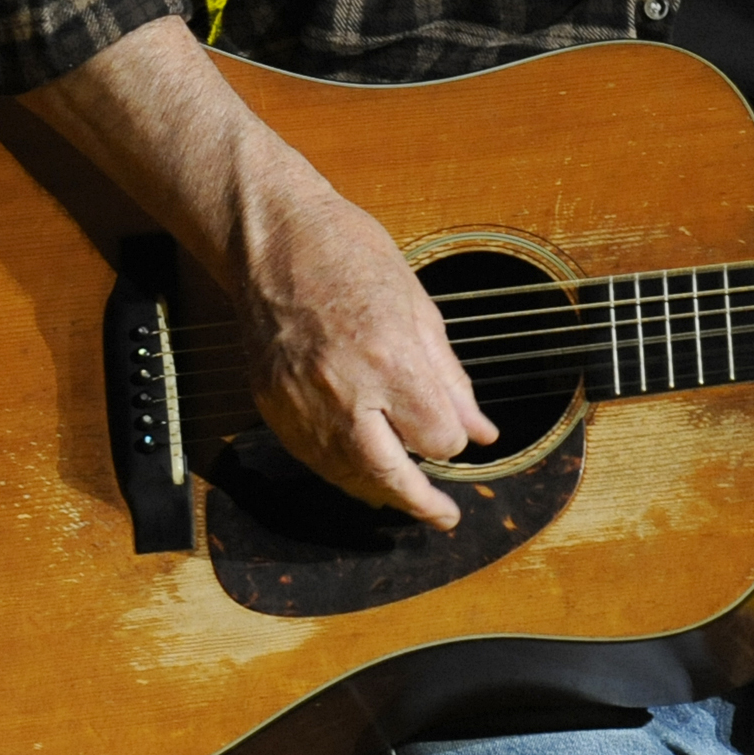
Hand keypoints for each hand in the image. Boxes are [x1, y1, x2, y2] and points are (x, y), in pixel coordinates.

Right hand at [226, 141, 497, 526]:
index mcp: (391, 360)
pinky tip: (364, 468)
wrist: (272, 238)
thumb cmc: (350, 256)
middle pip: (391, 476)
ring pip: (348, 476)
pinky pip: (314, 459)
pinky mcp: (272, 407)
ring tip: (408, 497)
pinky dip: (343, 471)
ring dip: (382, 493)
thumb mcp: (419, 309)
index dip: (453, 441)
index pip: (438, 439)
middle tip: (444, 515)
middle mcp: (344, 392)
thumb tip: (481, 432)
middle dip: (422, 502)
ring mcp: (301, 404)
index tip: (459, 432)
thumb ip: (450, 379)